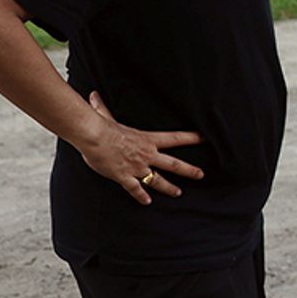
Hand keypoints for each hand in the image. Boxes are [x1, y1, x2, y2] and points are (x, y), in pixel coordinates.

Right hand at [78, 91, 203, 205]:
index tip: (203, 138)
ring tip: (178, 192)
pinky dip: (141, 196)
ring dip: (169, 187)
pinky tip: (147, 201)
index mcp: (147, 139)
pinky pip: (136, 189)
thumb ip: (103, 108)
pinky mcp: (124, 177)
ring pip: (158, 180)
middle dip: (189, 170)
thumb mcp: (106, 116)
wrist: (93, 137)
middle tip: (200, 175)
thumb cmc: (101, 127)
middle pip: (173, 164)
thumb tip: (93, 96)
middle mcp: (146, 155)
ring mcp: (137, 167)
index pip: (175, 138)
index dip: (190, 138)